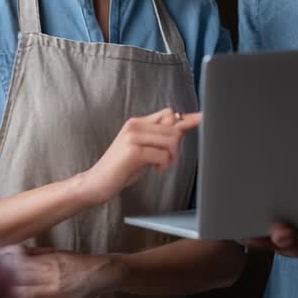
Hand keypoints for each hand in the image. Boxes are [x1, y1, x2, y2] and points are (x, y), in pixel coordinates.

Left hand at [3, 247, 125, 297]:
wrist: (100, 276)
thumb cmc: (77, 262)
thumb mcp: (56, 252)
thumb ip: (34, 253)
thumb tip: (13, 250)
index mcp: (50, 262)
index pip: (21, 264)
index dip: (3, 264)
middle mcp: (50, 279)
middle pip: (19, 282)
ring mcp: (52, 295)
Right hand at [78, 108, 200, 205]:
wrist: (96, 182)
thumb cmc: (121, 169)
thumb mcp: (143, 150)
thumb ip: (159, 139)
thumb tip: (181, 128)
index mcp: (137, 123)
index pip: (168, 114)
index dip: (186, 119)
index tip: (201, 118)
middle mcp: (135, 125)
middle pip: (173, 128)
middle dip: (178, 148)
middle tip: (167, 162)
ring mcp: (133, 136)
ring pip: (171, 139)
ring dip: (172, 157)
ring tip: (161, 166)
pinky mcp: (133, 150)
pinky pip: (163, 153)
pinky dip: (164, 164)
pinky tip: (156, 169)